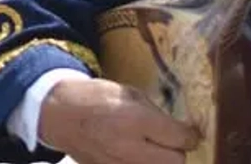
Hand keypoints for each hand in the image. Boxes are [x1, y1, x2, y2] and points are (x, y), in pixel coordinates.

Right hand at [38, 78, 200, 163]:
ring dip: (160, 160)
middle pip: (176, 161)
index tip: (187, 131)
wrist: (61, 116)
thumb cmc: (96, 98)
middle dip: (176, 150)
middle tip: (168, 140)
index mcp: (136, 120)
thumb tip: (182, 129)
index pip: (182, 138)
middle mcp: (130, 148)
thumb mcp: (129, 93)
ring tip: (150, 148)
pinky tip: (136, 154)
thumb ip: (156, 113)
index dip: (189, 133)